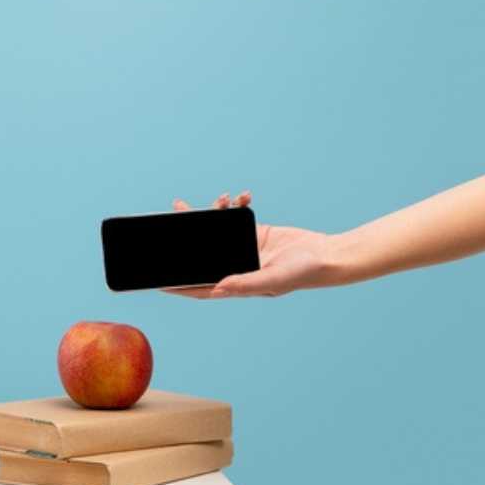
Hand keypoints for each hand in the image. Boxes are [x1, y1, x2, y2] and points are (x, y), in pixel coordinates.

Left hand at [165, 192, 337, 297]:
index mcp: (236, 283)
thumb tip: (216, 288)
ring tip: (197, 201)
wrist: (327, 253)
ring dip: (206, 215)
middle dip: (184, 237)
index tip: (156, 281)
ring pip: (214, 231)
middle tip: (168, 220)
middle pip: (201, 253)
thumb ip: (244, 284)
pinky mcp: (254, 231)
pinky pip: (235, 216)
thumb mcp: (272, 280)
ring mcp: (243, 248)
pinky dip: (235, 205)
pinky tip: (240, 196)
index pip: (199, 286)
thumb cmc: (303, 273)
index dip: (178, 285)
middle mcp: (235, 266)